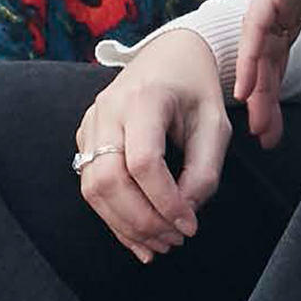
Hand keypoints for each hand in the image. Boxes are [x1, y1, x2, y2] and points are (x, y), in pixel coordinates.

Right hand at [75, 26, 232, 261]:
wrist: (169, 56)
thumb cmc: (195, 90)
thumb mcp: (215, 125)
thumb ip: (204, 171)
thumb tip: (185, 213)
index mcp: (144, 98)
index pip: (143, 161)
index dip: (166, 201)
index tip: (190, 224)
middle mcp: (109, 110)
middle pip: (109, 179)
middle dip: (142, 220)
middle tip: (175, 240)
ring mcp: (91, 123)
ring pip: (93, 188)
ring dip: (126, 225)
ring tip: (160, 244)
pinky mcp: (85, 138)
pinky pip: (90, 185)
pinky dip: (114, 218)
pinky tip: (139, 237)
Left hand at [231, 0, 300, 148]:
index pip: (284, 48)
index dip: (279, 85)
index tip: (277, 123)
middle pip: (268, 53)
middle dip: (266, 95)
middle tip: (265, 135)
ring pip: (261, 44)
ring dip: (257, 84)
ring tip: (256, 122)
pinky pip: (261, 25)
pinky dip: (253, 58)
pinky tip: (250, 88)